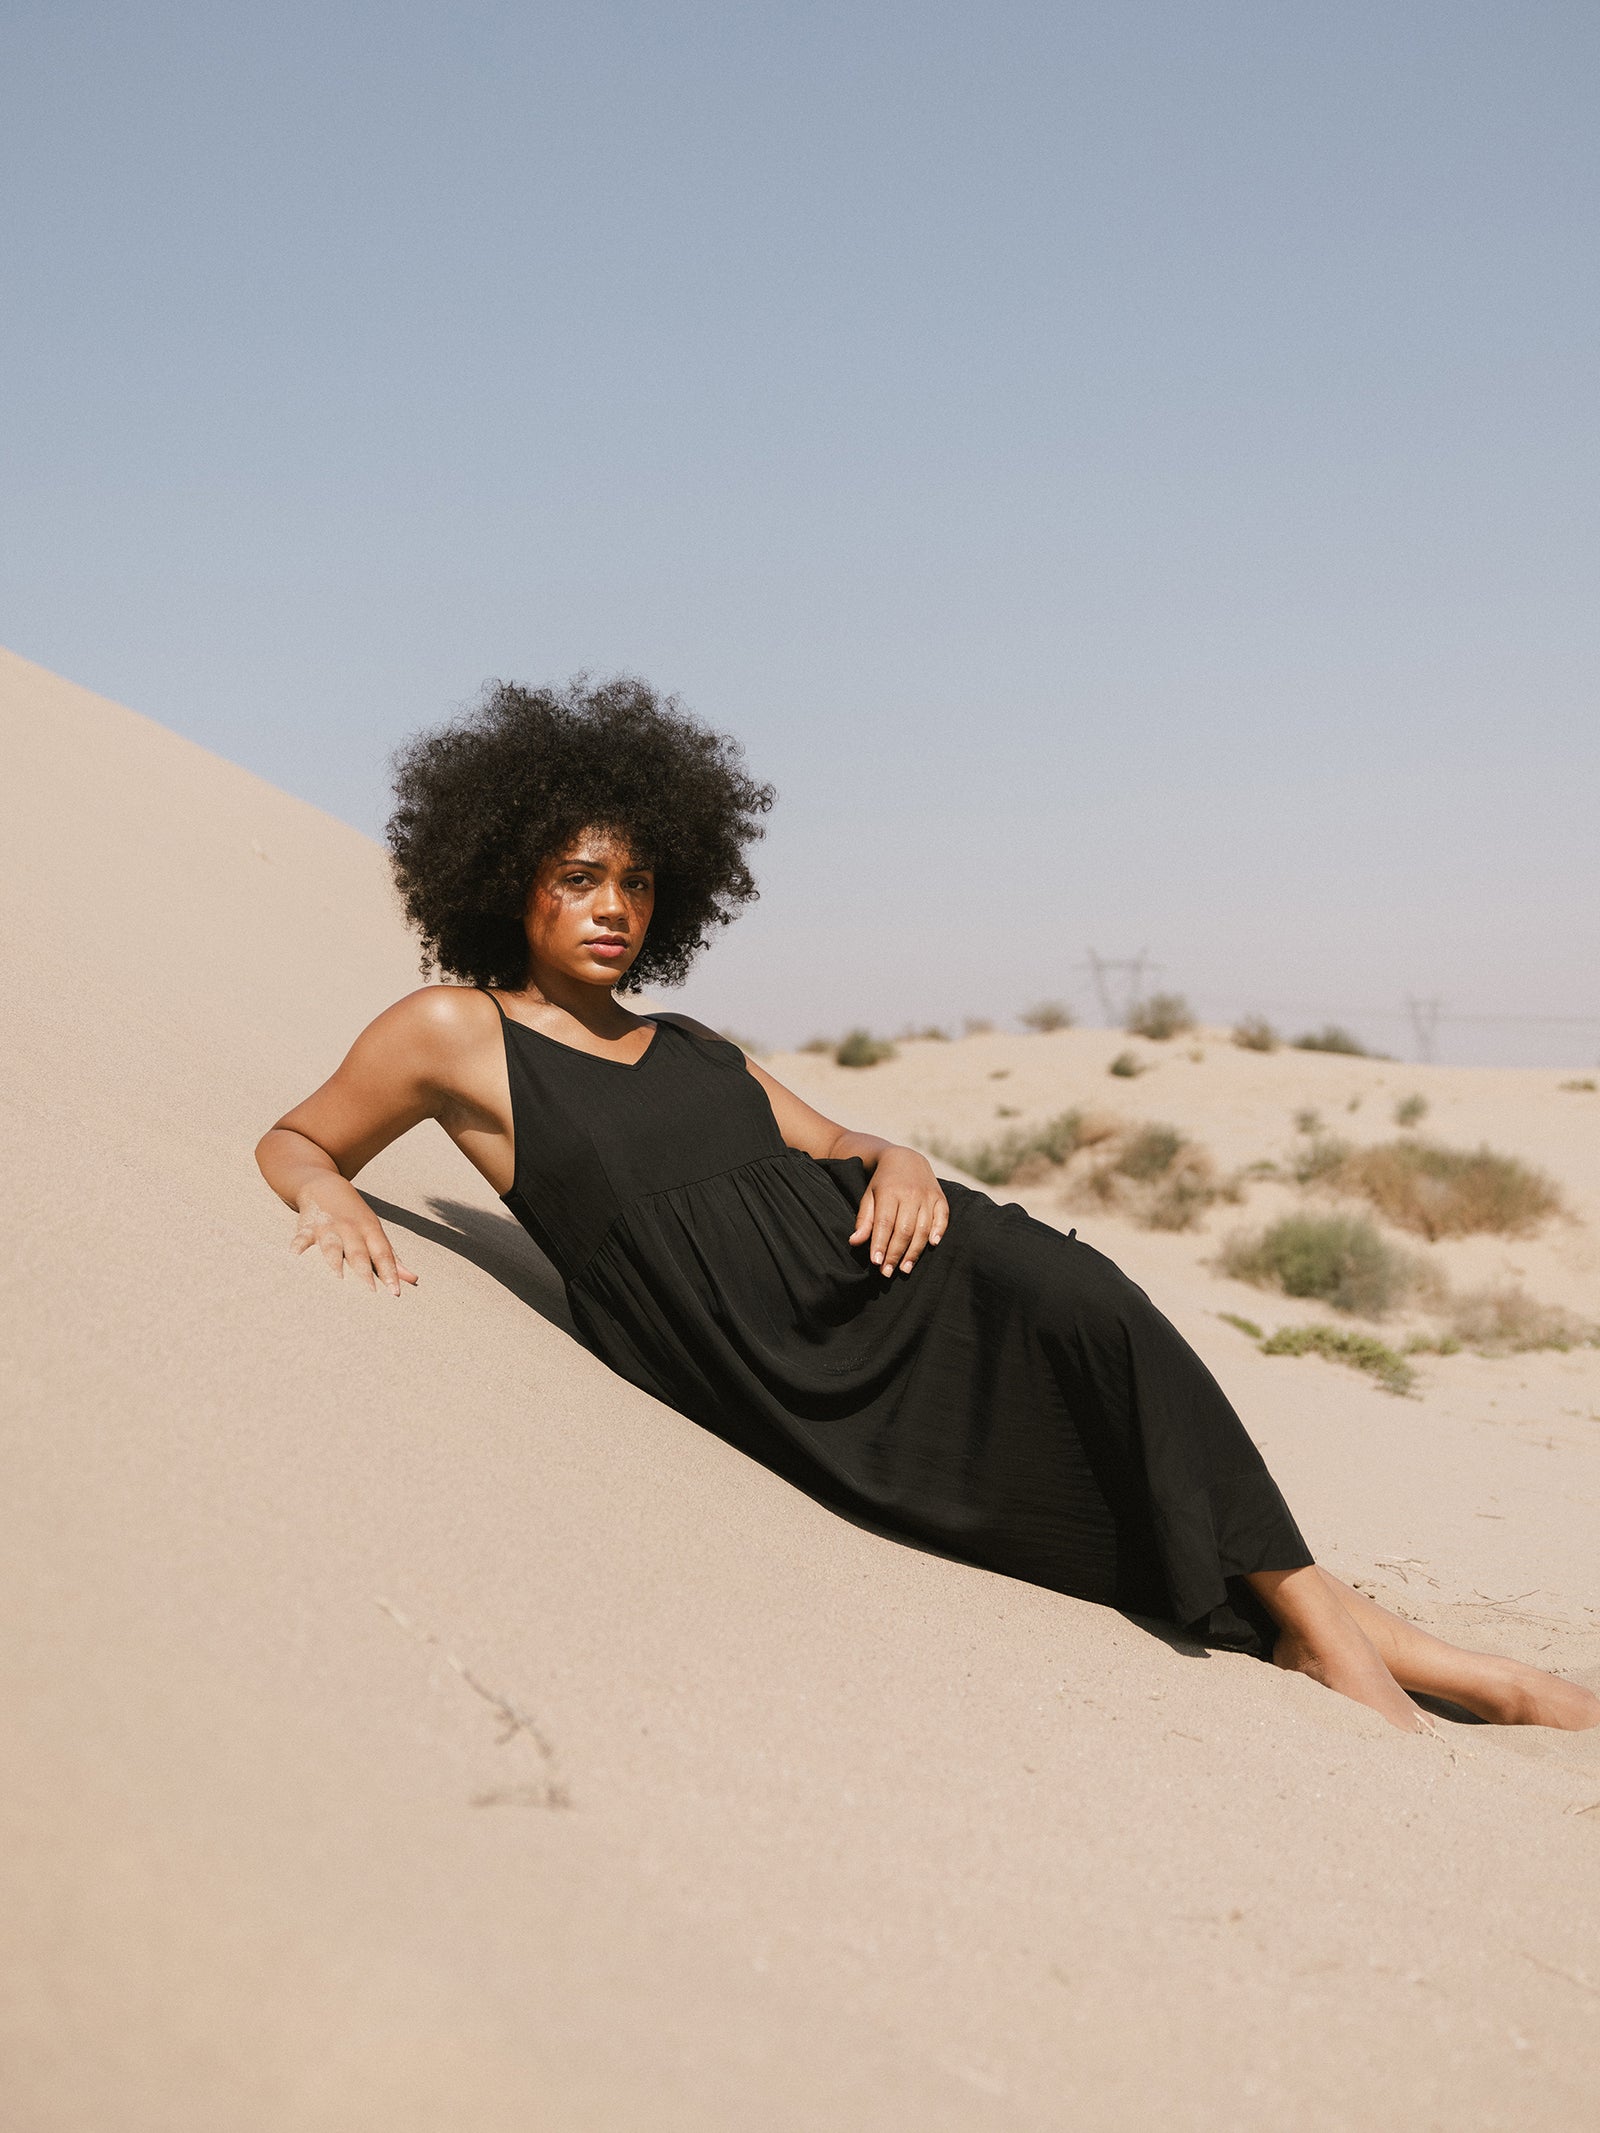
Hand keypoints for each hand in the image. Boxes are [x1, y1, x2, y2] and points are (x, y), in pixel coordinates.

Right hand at [291, 1182, 417, 1297]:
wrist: (325, 1187)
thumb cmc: (355, 1218)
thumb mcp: (375, 1233)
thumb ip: (391, 1257)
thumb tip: (413, 1280)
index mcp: (371, 1231)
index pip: (383, 1253)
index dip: (390, 1272)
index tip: (395, 1292)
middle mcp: (351, 1229)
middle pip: (358, 1252)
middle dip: (364, 1271)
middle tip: (370, 1292)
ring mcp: (329, 1227)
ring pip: (332, 1246)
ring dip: (334, 1260)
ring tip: (337, 1278)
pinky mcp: (307, 1226)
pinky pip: (303, 1237)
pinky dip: (298, 1245)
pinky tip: (295, 1255)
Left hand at [850, 1147, 948, 1275]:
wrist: (905, 1159)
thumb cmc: (883, 1183)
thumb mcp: (869, 1196)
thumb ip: (864, 1220)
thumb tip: (854, 1242)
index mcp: (889, 1192)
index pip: (885, 1223)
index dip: (881, 1244)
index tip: (876, 1263)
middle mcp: (910, 1193)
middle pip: (904, 1229)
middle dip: (895, 1253)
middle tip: (887, 1273)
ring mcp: (927, 1195)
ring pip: (922, 1228)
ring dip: (914, 1251)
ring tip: (904, 1269)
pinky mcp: (940, 1197)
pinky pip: (942, 1217)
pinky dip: (939, 1231)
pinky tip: (932, 1245)